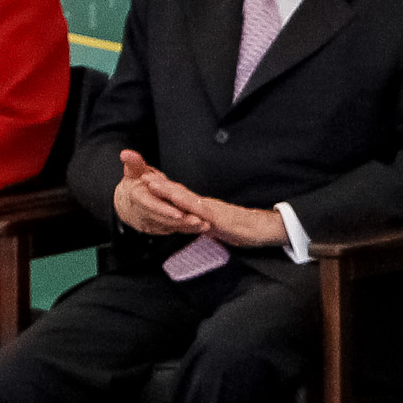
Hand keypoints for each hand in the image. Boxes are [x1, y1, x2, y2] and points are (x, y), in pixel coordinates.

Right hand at [110, 150, 199, 236]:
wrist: (126, 203)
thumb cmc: (134, 184)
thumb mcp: (133, 171)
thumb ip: (133, 163)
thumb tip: (126, 154)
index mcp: (137, 198)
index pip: (151, 205)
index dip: (164, 210)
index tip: (178, 213)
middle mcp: (143, 213)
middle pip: (163, 219)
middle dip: (181, 221)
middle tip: (197, 220)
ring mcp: (150, 223)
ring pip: (170, 226)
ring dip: (186, 227)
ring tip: (203, 225)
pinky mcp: (157, 228)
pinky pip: (172, 230)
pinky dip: (186, 230)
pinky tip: (200, 228)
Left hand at [116, 152, 284, 247]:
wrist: (261, 230)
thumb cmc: (239, 229)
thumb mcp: (213, 227)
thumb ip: (200, 222)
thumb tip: (187, 222)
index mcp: (200, 207)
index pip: (178, 196)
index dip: (162, 187)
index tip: (145, 178)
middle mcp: (203, 204)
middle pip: (177, 191)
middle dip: (159, 182)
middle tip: (140, 173)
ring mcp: (209, 209)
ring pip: (184, 197)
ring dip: (166, 189)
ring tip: (150, 182)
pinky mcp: (217, 217)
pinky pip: (199, 209)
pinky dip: (186, 203)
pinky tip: (175, 199)